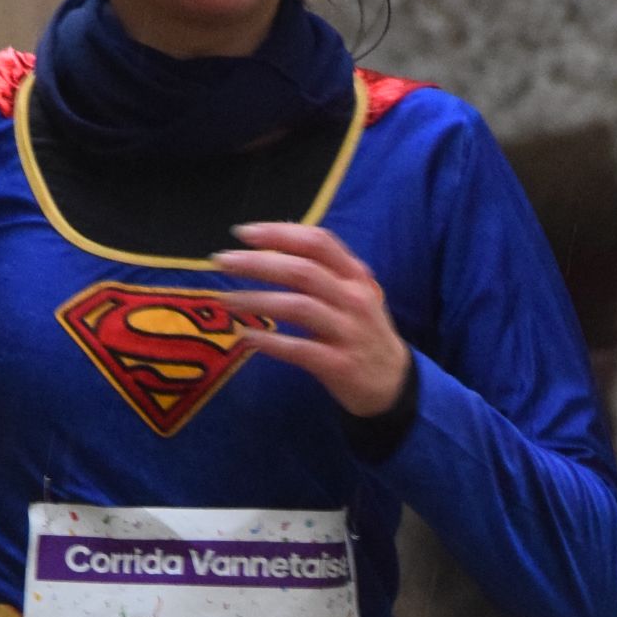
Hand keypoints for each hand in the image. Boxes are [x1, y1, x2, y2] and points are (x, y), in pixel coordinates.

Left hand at [213, 222, 410, 416]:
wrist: (393, 384)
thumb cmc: (363, 332)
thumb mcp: (353, 293)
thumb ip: (323, 269)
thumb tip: (278, 237)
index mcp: (355, 275)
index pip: (317, 242)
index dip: (279, 233)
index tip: (243, 232)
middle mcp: (353, 299)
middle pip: (302, 270)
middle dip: (258, 262)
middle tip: (222, 261)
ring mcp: (348, 332)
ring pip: (298, 307)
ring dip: (258, 301)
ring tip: (226, 300)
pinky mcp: (339, 365)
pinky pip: (299, 350)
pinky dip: (270, 342)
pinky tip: (246, 336)